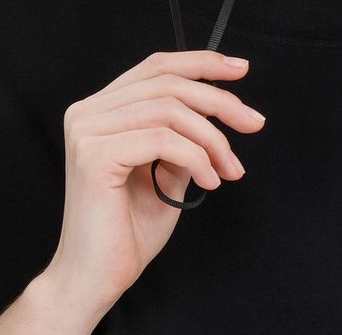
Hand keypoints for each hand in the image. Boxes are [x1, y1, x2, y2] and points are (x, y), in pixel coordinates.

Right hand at [43, 49, 265, 314]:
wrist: (96, 279)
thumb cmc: (128, 230)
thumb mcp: (167, 170)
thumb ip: (184, 135)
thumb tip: (222, 110)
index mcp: (101, 108)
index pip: (156, 67)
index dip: (201, 62)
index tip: (240, 69)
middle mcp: (88, 111)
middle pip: (168, 84)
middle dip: (219, 101)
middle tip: (254, 122)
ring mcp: (88, 130)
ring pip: (169, 110)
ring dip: (211, 138)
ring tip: (230, 168)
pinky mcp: (94, 154)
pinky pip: (161, 139)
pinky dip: (196, 157)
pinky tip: (210, 181)